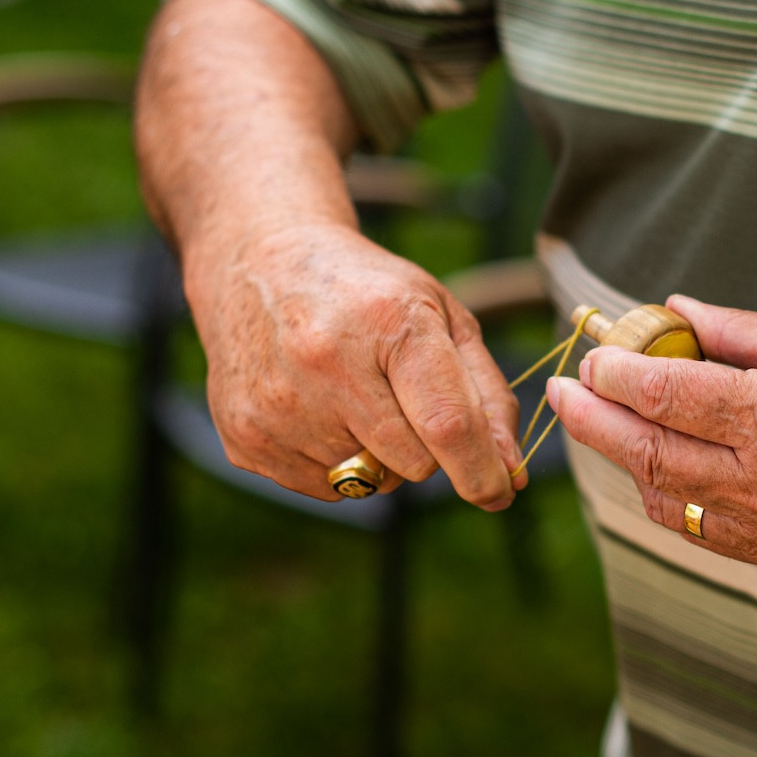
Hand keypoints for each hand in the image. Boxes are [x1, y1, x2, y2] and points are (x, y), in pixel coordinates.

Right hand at [183, 214, 523, 509]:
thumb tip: (511, 474)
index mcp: (388, 321)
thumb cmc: (367, 293)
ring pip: (369, 482)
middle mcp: (326, 363)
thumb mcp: (441, 315)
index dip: (482, 472)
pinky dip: (335, 462)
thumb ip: (487, 394)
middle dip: (426, 449)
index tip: (499, 493)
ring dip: (378, 456)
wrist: (259, 263)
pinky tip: (317, 408)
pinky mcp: (245, 436)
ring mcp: (278, 403)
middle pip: (413, 464)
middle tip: (401, 397)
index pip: (447, 424)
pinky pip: (324, 488)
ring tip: (352, 394)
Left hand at [546, 297, 756, 579]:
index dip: (615, 372)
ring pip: (666, 501)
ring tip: (610, 425)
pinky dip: (671, 497)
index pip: (664, 394)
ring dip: (628, 462)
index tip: (591, 352)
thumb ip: (743, 332)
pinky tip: (662, 468)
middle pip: (646, 454)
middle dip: (594, 421)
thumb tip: (673, 312)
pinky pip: (704, 533)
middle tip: (564, 392)